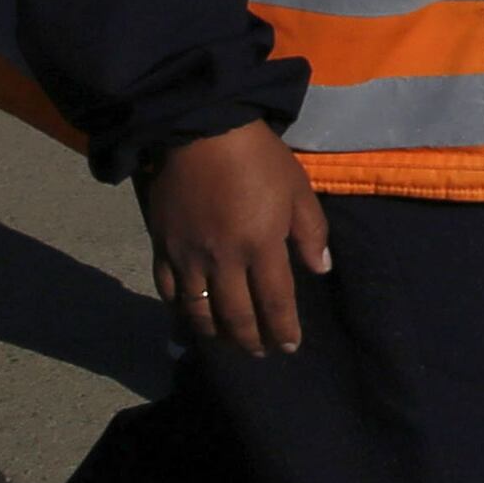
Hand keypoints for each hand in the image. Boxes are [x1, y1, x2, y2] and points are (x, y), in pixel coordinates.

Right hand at [142, 121, 329, 354]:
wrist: (201, 129)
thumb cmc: (258, 157)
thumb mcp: (298, 189)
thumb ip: (311, 232)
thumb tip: (320, 270)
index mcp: (261, 245)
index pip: (276, 302)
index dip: (283, 330)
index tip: (290, 347)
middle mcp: (224, 259)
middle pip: (236, 315)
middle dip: (251, 340)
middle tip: (259, 353)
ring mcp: (189, 255)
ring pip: (199, 309)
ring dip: (215, 333)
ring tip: (227, 342)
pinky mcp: (162, 245)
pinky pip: (168, 289)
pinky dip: (179, 308)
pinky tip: (189, 315)